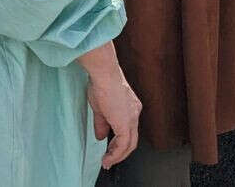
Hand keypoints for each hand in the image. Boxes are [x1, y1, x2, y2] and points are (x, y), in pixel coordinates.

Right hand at [82, 46, 140, 169]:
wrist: (104, 74)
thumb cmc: (101, 83)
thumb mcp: (100, 107)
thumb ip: (102, 124)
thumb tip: (101, 136)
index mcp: (130, 107)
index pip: (128, 129)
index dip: (119, 142)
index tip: (109, 149)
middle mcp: (134, 112)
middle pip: (132, 139)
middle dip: (120, 153)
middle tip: (109, 160)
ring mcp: (132, 118)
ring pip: (130, 144)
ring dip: (118, 156)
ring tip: (107, 161)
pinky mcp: (126, 123)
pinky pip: (123, 144)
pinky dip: (116, 154)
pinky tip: (108, 157)